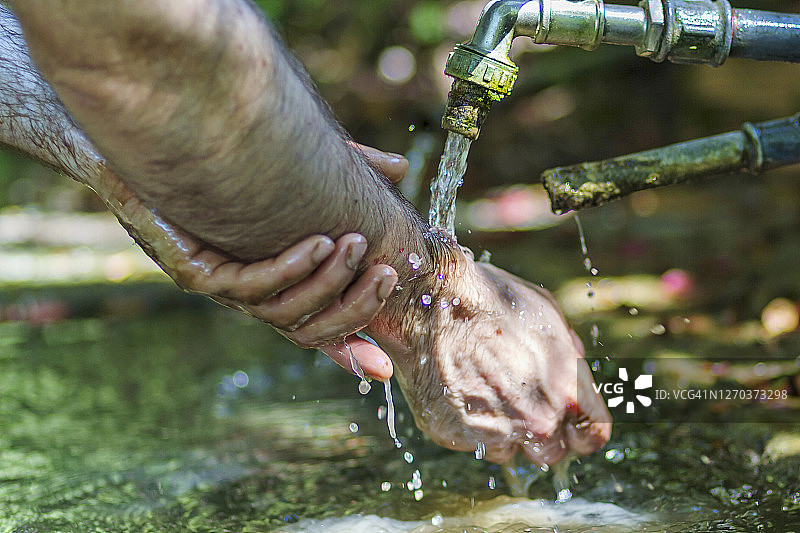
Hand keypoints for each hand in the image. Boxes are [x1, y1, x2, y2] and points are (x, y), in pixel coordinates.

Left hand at [133, 143, 406, 379]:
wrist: (156, 143)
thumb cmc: (236, 159)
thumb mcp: (306, 169)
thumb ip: (347, 175)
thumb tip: (400, 169)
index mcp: (276, 283)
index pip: (320, 326)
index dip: (351, 348)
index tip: (387, 366)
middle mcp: (251, 297)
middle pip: (311, 329)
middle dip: (356, 307)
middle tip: (388, 272)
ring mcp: (223, 290)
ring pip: (284, 313)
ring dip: (328, 282)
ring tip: (356, 244)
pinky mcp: (195, 273)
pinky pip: (251, 286)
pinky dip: (290, 268)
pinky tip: (317, 241)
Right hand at [366, 246, 610, 464]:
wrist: (431, 303)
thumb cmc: (490, 301)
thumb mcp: (548, 314)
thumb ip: (568, 355)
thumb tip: (574, 371)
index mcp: (567, 392)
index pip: (593, 437)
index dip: (582, 431)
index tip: (570, 423)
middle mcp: (535, 420)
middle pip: (551, 453)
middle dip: (540, 432)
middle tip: (519, 401)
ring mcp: (494, 432)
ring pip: (509, 451)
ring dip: (502, 430)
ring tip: (483, 388)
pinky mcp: (454, 436)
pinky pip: (471, 441)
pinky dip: (468, 423)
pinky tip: (459, 388)